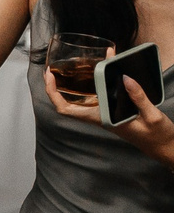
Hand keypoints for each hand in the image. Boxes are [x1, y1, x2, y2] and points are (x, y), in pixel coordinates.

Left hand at [53, 66, 173, 169]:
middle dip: (60, 86)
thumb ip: (139, 97)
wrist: (166, 148)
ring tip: (77, 64)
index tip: (49, 76)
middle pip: (71, 103)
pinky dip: (98, 83)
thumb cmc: (159, 136)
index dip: (54, 93)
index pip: (67, 110)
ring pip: (84, 98)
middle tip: (56, 67)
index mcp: (103, 120)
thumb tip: (125, 78)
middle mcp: (100, 116)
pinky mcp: (115, 112)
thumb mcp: (152, 117)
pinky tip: (104, 71)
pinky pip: (99, 96)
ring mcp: (107, 114)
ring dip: (79, 82)